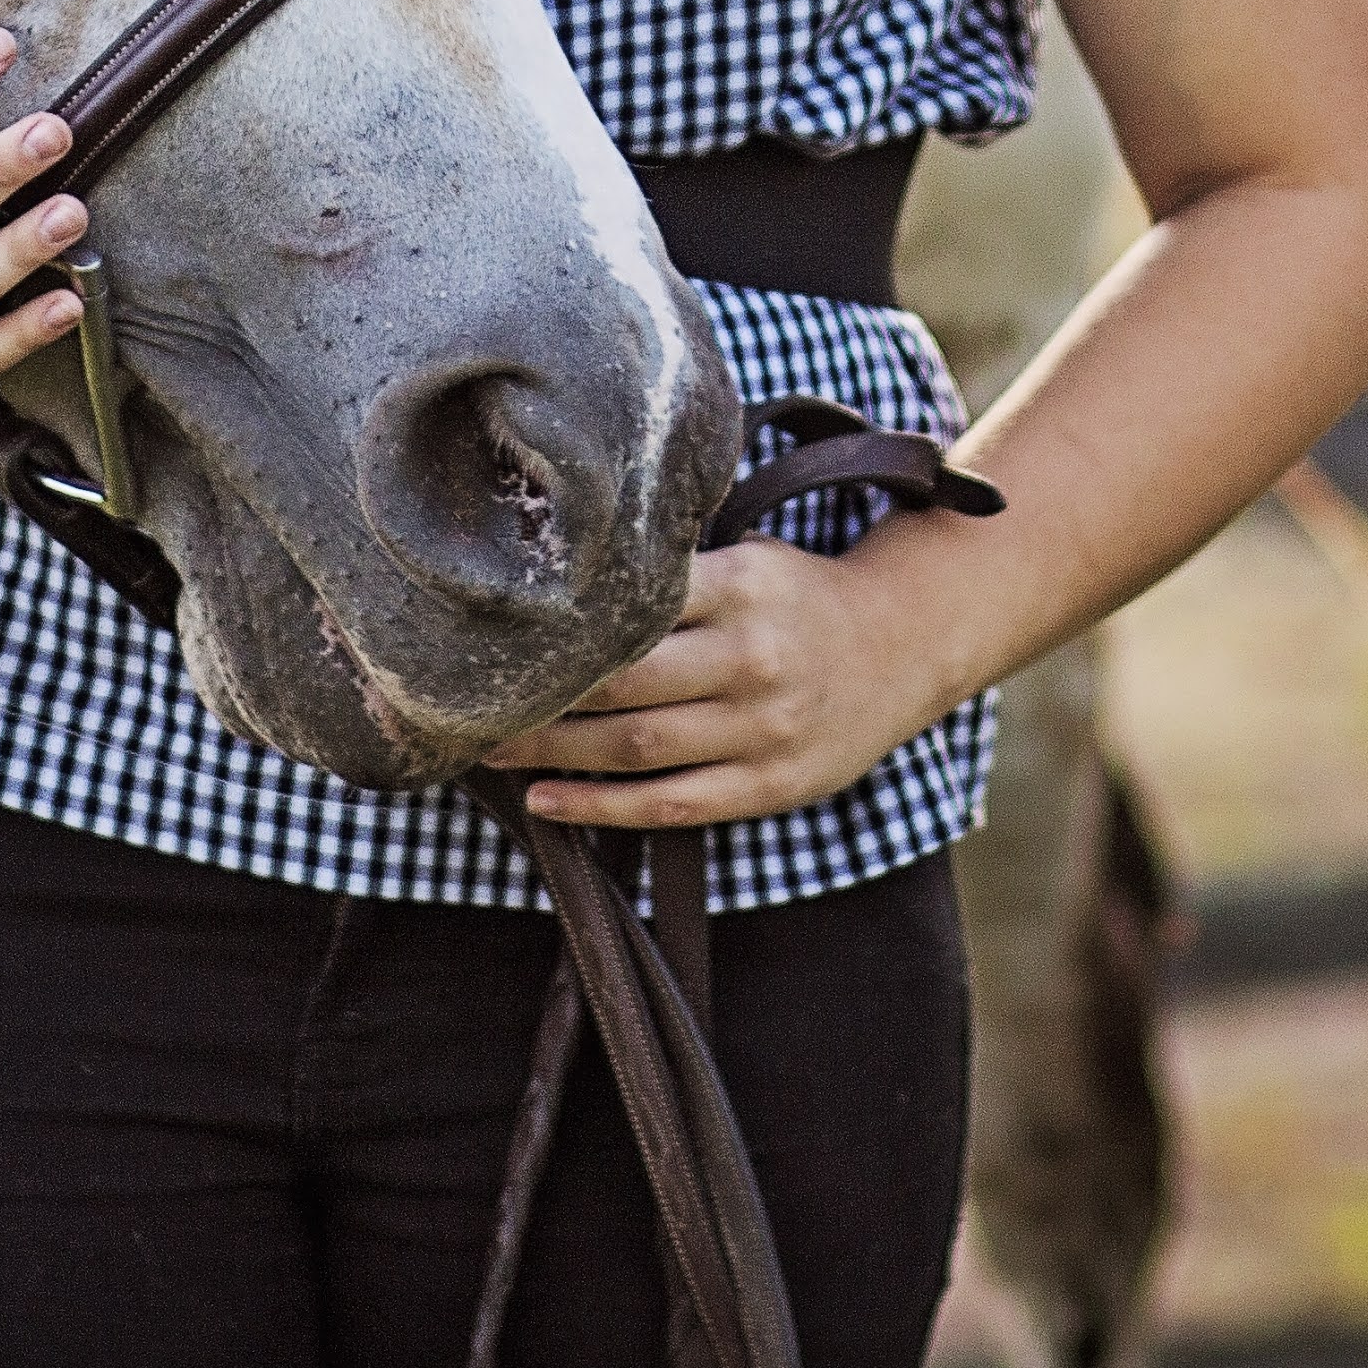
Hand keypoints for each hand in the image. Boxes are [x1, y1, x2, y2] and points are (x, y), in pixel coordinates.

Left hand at [486, 537, 958, 828]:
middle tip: (464, 699)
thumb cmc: (795, 596)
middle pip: (620, 683)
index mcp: (739, 585)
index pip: (628, 607)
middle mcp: (751, 656)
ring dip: (552, 754)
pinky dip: (601, 809)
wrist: (903, 643)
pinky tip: (545, 803)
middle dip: (536, 697)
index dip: (555, 627)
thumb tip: (551, 581)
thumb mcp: (744, 559)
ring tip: (489, 748)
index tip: (487, 633)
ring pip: (636, 748)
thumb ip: (669, 573)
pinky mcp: (771, 783)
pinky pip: (672, 804)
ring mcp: (763, 726)